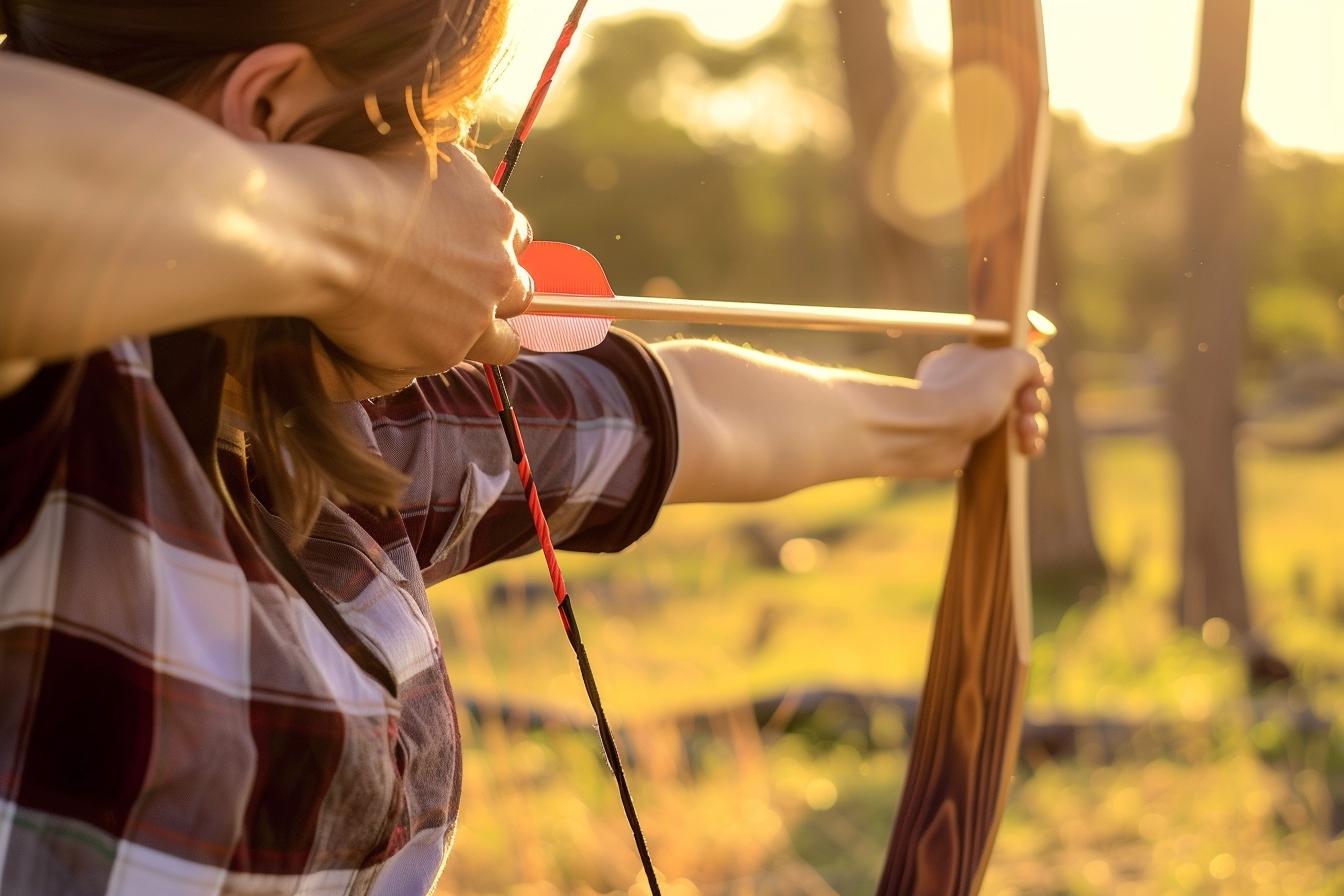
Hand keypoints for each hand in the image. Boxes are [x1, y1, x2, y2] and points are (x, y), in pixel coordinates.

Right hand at [303, 144, 533, 396]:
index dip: (491, 250)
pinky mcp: (448, 349)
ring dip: (484, 337)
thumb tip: (459, 173)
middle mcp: (498, 267)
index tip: (467, 256)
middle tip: (459, 297)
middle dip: (495, 295)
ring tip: (449, 334)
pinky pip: (457, 360)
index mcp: (496, 217)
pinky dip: (434, 353)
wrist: (329, 230)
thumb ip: (456, 178)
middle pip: (520, 292)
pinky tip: (404, 342)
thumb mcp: (425, 153)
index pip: (517, 240)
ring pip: (504, 341)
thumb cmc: (364, 180)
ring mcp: (477, 312)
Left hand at [916, 343, 1052, 468]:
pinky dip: (1023, 445)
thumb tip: (1040, 374)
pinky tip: (1028, 448)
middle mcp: (964, 388)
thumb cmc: (968, 393)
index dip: (1029, 373)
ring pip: (1015, 421)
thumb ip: (1030, 362)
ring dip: (1033, 426)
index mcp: (965, 360)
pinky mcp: (971, 446)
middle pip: (1015, 393)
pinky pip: (1007, 446)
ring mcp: (967, 418)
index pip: (1006, 363)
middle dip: (1032, 402)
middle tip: (1029, 407)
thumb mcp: (1009, 362)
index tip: (1040, 381)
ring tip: (1027, 431)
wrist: (932, 435)